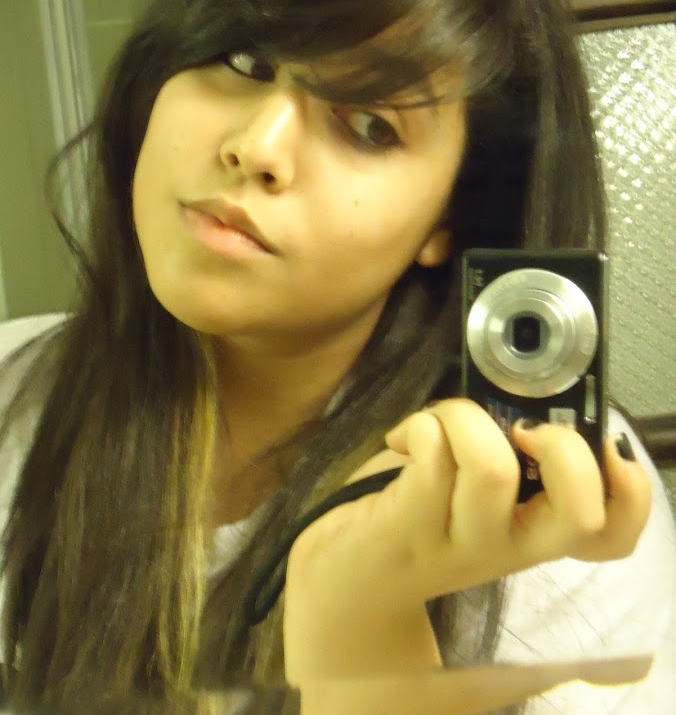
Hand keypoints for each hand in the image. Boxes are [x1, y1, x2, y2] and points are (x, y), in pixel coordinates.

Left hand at [283, 398, 650, 680]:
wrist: (343, 575)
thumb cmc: (410, 512)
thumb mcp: (466, 491)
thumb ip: (501, 455)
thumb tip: (513, 395)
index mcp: (530, 533)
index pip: (612, 533)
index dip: (628, 488)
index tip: (598, 445)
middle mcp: (506, 547)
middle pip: (576, 509)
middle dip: (559, 443)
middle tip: (516, 429)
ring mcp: (458, 542)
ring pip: (491, 466)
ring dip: (461, 417)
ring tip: (434, 426)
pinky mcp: (408, 526)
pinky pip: (431, 452)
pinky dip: (419, 424)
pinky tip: (401, 439)